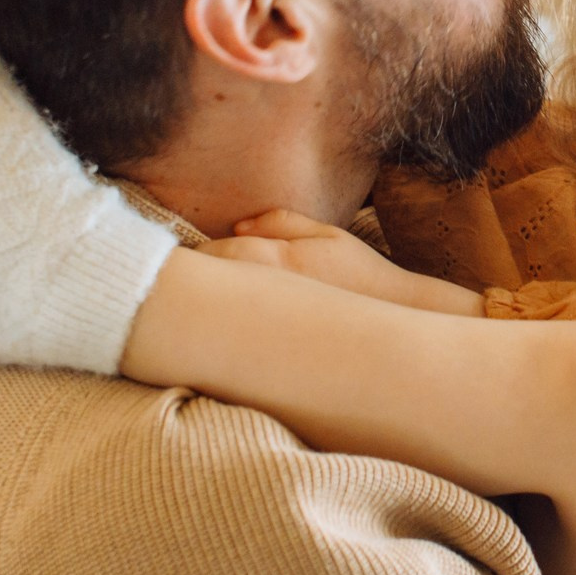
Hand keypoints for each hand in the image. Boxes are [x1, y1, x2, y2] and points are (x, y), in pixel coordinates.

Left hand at [201, 211, 482, 315]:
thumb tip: (238, 226)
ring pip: (218, 316)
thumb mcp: (328, 236)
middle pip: (209, 284)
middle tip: (177, 285)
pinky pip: (237, 341)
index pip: (215, 252)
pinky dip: (222, 335)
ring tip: (195, 310)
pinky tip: (222, 336)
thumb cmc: (363, 276)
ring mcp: (272, 323)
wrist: (398, 321)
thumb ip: (282, 223)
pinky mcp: (277, 350)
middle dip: (191, 283)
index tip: (185, 257)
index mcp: (277, 257)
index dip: (196, 254)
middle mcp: (269, 290)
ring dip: (203, 310)